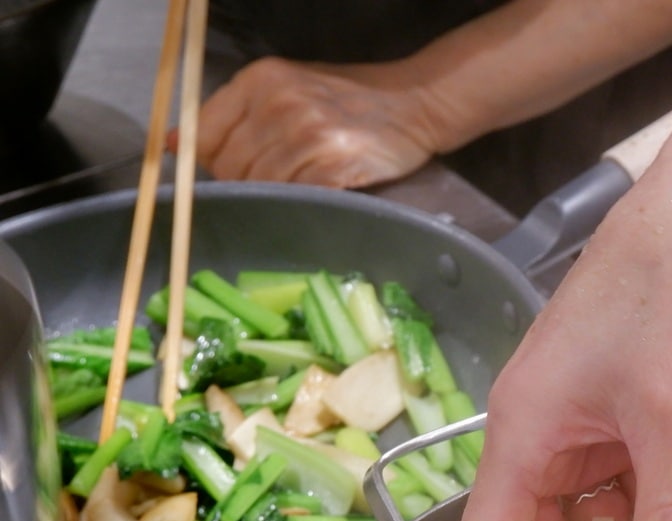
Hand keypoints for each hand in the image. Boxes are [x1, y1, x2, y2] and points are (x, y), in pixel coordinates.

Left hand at [180, 57, 437, 187]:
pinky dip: (298, 204)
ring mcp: (307, 135)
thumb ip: (235, 114)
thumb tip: (173, 144)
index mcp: (261, 79)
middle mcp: (279, 103)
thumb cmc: (347, 101)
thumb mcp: (287, 89)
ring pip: (261, 187)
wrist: (411, 104)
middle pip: (231, 166)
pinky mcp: (333, 166)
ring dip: (274, 197)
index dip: (212, 163)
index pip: (206, 135)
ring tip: (297, 188)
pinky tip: (313, 195)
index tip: (231, 174)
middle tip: (273, 185)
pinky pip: (295, 197)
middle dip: (244, 184)